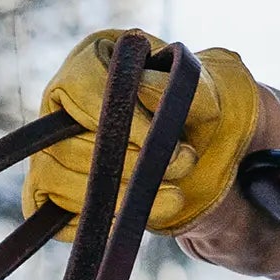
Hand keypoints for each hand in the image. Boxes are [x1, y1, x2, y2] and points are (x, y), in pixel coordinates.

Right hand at [22, 29, 260, 236]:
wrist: (226, 153)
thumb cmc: (219, 107)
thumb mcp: (218, 90)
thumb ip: (183, 87)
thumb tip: (144, 88)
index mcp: (99, 58)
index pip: (79, 83)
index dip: (111, 114)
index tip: (154, 135)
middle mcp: (69, 102)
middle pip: (64, 139)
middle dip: (126, 162)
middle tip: (184, 163)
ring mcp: (61, 147)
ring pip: (54, 177)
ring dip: (116, 195)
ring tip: (176, 195)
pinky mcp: (66, 190)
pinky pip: (53, 212)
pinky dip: (94, 220)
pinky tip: (135, 216)